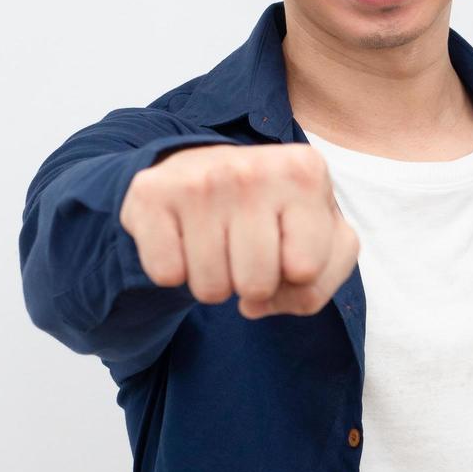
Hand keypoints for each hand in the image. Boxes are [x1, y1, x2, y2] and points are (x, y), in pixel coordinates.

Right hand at [119, 142, 359, 318]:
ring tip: (218, 244)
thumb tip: (255, 304)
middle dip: (253, 284)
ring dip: (214, 282)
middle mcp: (253, 168)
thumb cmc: (273, 213)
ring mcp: (200, 178)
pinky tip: (184, 239)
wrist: (202, 170)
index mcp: (305, 172)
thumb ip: (319, 283)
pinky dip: (174, 272)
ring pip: (210, 289)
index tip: (286, 245)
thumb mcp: (320, 240)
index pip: (306, 270)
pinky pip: (166, 275)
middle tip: (246, 249)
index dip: (296, 275)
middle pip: (257, 284)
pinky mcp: (152, 193)